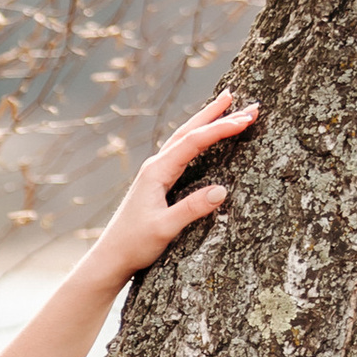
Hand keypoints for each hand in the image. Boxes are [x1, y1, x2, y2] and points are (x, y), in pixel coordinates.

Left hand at [86, 90, 261, 289]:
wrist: (112, 256)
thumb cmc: (134, 244)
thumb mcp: (165, 228)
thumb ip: (191, 209)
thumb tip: (222, 190)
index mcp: (157, 171)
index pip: (193, 142)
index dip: (220, 129)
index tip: (245, 120)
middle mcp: (155, 166)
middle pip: (189, 131)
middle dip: (217, 114)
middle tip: (244, 100)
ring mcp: (156, 172)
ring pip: (185, 138)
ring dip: (207, 121)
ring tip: (228, 105)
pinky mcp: (158, 181)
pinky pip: (182, 151)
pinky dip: (198, 137)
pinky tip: (205, 135)